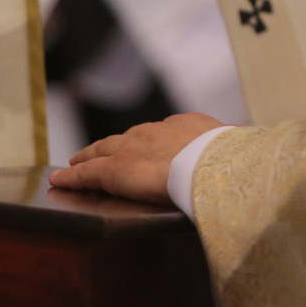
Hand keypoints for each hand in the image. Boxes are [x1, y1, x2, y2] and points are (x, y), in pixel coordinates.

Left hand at [48, 112, 223, 202]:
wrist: (210, 164)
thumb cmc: (230, 160)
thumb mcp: (234, 150)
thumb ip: (231, 151)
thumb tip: (246, 149)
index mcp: (185, 126)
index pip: (160, 133)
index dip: (149, 141)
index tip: (145, 146)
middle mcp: (154, 132)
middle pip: (125, 138)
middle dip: (111, 145)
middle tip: (97, 152)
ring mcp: (131, 149)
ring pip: (101, 152)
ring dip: (88, 157)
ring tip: (75, 163)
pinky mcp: (114, 170)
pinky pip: (86, 174)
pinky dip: (71, 177)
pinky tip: (59, 180)